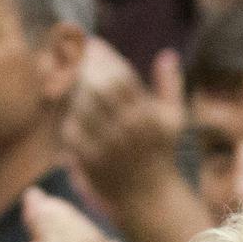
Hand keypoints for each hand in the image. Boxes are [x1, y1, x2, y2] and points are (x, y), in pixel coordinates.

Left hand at [64, 38, 184, 201]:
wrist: (151, 196)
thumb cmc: (161, 153)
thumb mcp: (173, 119)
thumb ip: (170, 85)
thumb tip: (167, 54)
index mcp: (150, 117)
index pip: (122, 77)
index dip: (105, 56)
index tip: (94, 45)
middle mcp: (130, 131)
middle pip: (100, 87)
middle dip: (86, 67)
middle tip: (79, 57)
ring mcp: (109, 146)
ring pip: (82, 105)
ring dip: (75, 88)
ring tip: (74, 79)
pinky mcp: (91, 160)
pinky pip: (72, 127)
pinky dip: (69, 114)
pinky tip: (72, 106)